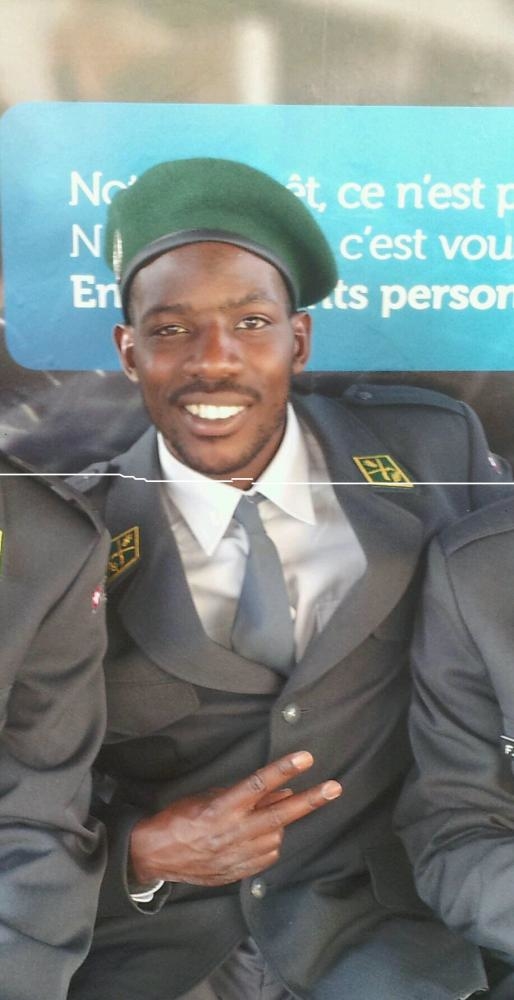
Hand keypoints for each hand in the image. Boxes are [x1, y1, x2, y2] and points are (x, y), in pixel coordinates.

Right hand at [129, 751, 341, 886]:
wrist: (158, 856)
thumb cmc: (181, 818)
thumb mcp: (210, 796)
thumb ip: (247, 796)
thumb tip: (282, 790)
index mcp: (222, 808)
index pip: (259, 784)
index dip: (284, 769)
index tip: (306, 758)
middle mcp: (233, 832)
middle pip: (280, 815)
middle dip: (310, 801)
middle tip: (334, 788)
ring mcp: (238, 856)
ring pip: (277, 835)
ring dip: (278, 823)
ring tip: (258, 817)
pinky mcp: (240, 872)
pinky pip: (268, 855)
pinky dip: (268, 842)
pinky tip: (255, 836)